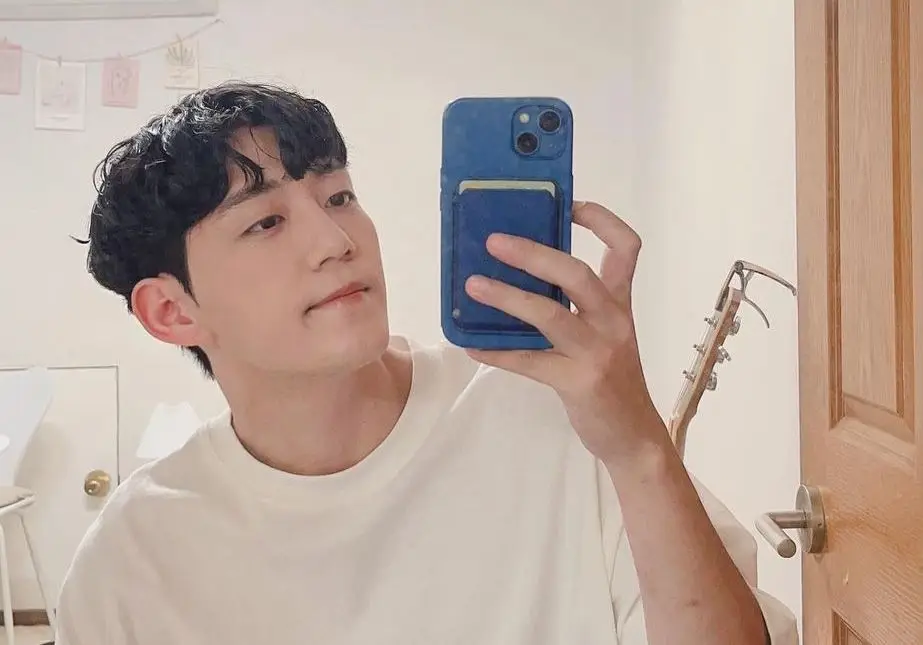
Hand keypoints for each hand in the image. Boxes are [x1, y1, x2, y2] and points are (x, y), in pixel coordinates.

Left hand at [464, 201, 666, 463]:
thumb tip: (521, 276)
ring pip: (550, 314)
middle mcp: (613, 321)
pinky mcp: (579, 382)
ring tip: (473, 285)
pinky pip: (529, 361)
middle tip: (494, 241)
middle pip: (577, 274)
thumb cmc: (612, 379)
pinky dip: (497, 351)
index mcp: (619, 304)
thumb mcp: (606, 334)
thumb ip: (577, 306)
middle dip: (534, 253)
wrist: (634, 436)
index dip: (601, 219)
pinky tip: (470, 343)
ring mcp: (597, 352)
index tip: (569, 203)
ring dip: (507, 297)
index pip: (626, 248)